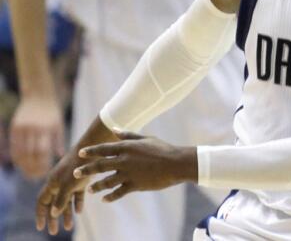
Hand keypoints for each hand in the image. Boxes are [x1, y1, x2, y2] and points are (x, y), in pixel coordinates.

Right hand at [11, 95, 63, 178]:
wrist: (38, 96)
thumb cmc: (52, 113)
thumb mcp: (58, 125)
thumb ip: (58, 141)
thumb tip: (61, 157)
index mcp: (47, 128)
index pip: (42, 151)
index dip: (42, 164)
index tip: (45, 173)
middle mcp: (33, 128)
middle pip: (30, 153)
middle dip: (32, 167)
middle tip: (35, 177)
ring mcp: (22, 128)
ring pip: (20, 150)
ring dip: (23, 165)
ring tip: (28, 174)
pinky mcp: (14, 127)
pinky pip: (13, 145)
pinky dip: (16, 156)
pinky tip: (20, 164)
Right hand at [35, 146, 87, 234]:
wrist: (95, 149)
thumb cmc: (79, 167)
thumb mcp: (69, 185)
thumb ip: (61, 199)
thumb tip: (53, 214)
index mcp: (52, 183)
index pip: (42, 202)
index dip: (40, 215)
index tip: (41, 227)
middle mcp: (59, 182)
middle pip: (54, 203)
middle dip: (53, 218)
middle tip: (54, 232)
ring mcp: (71, 180)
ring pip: (66, 200)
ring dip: (67, 213)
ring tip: (69, 227)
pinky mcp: (83, 178)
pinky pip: (77, 193)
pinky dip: (78, 202)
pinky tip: (80, 212)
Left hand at [74, 132, 196, 201]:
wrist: (176, 163)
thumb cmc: (163, 149)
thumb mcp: (146, 139)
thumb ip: (128, 135)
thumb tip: (114, 129)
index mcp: (127, 147)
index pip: (104, 149)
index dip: (91, 151)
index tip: (81, 154)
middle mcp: (125, 160)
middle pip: (100, 166)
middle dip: (86, 170)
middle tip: (75, 174)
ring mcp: (129, 174)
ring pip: (106, 181)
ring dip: (96, 186)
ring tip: (90, 190)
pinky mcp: (135, 185)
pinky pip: (118, 192)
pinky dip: (110, 196)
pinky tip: (104, 199)